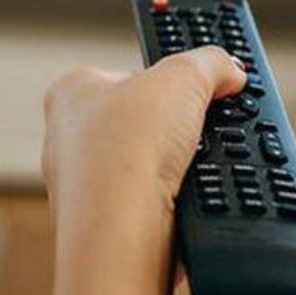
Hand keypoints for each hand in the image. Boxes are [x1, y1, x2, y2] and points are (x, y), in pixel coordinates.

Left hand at [42, 47, 246, 255]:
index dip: (167, 78)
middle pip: (140, 122)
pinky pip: (150, 204)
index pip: (126, 72)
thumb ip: (209, 63)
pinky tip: (184, 199)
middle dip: (175, 127)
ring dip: (177, 168)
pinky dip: (174, 202)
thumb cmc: (125, 151)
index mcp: (70, 93)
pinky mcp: (106, 223)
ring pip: (146, 167)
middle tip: (202, 127)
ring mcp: (84, 186)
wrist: (120, 230)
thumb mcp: (184, 77)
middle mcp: (67, 140)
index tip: (200, 83)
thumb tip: (228, 69)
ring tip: (194, 168)